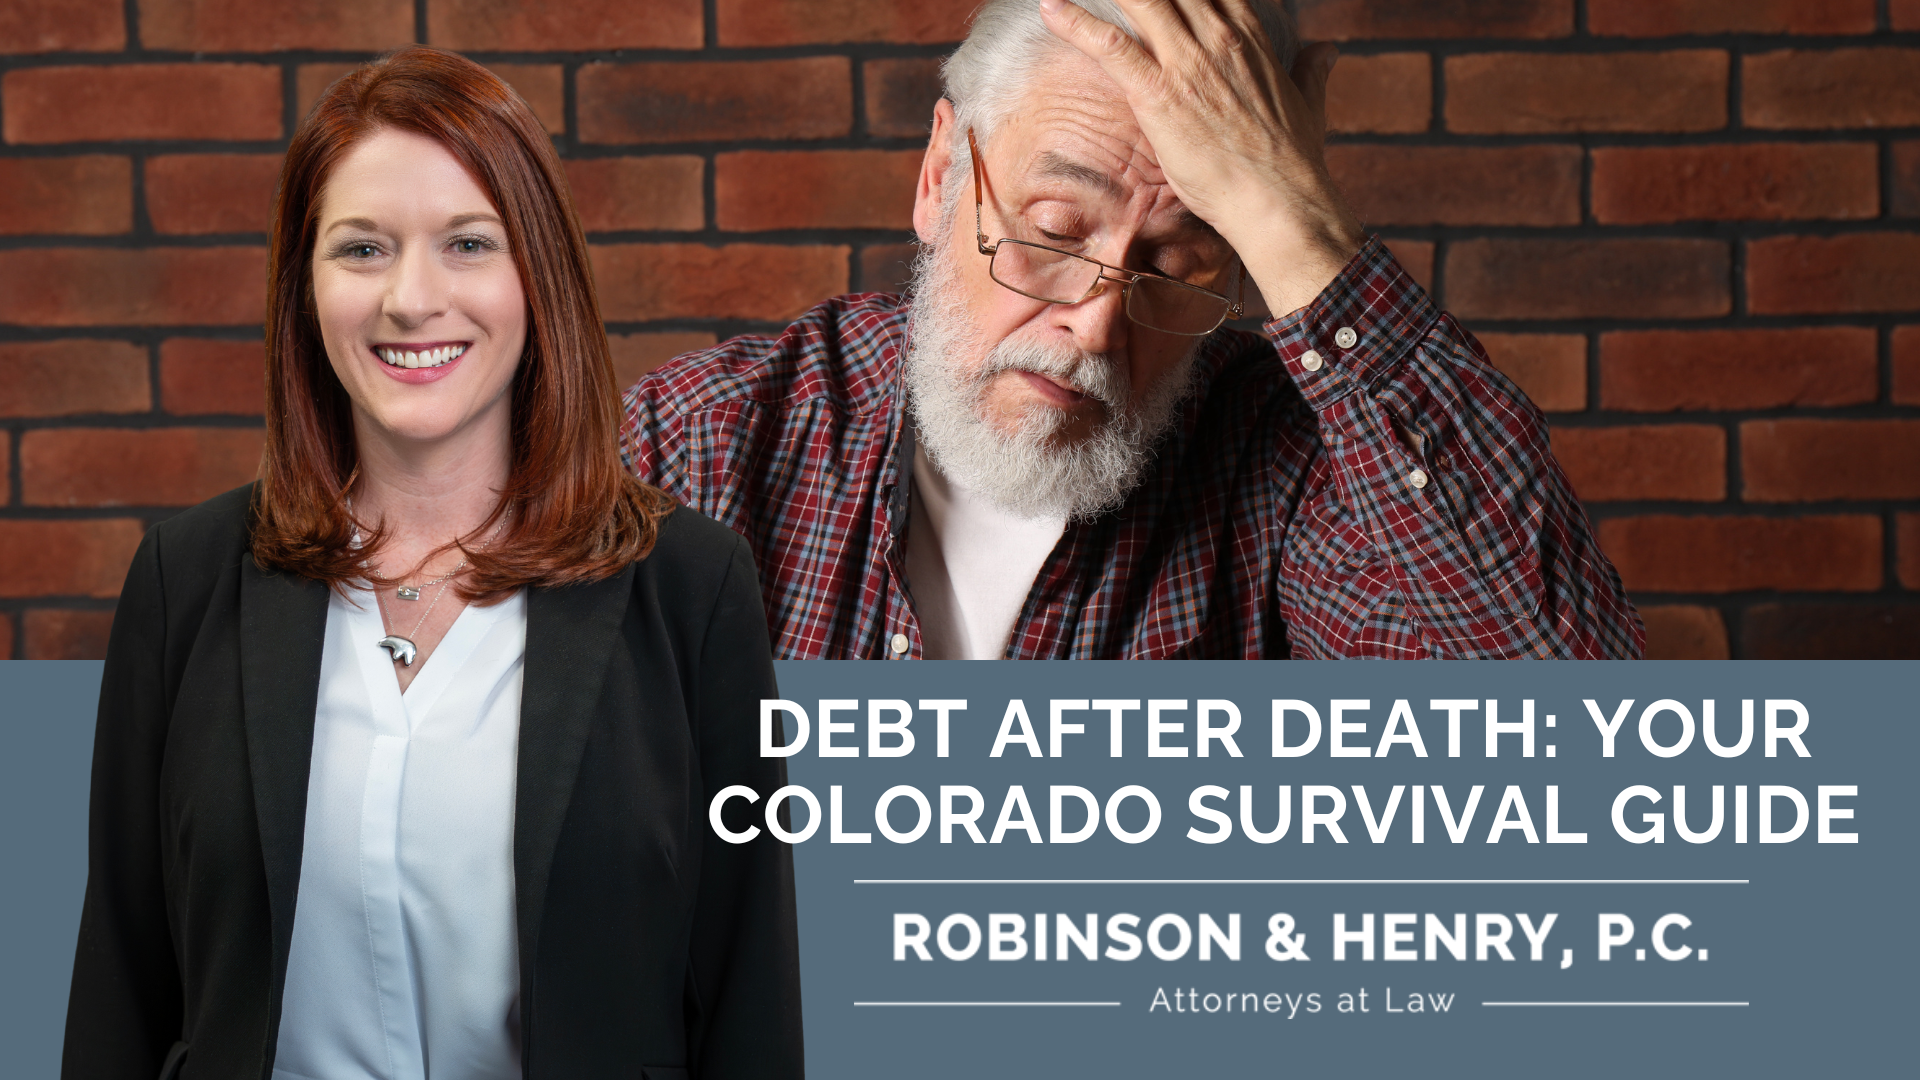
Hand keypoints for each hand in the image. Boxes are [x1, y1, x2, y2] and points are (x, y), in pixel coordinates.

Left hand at [1038, 0, 1365, 316]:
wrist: (1279, 202)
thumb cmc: (1294, 162)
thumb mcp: (1309, 103)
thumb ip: (1311, 70)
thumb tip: (1327, 50)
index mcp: (1249, 36)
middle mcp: (1217, 38)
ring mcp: (1187, 63)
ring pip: (1140, 0)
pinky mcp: (1159, 93)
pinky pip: (1109, 45)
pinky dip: (1076, 24)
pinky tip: (1051, 7)